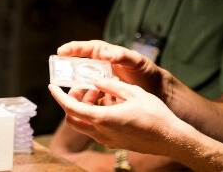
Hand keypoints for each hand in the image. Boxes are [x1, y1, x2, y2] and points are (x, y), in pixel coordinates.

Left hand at [48, 77, 184, 156]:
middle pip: (73, 118)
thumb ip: (111, 86)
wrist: (170, 138)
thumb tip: (95, 81)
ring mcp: (107, 140)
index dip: (59, 96)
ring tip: (100, 92)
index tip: (52, 86)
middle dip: (71, 101)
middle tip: (82, 87)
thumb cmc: (155, 115)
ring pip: (84, 124)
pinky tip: (109, 103)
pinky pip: (96, 129)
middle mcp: (101, 132)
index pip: (71, 107)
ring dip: (85, 107)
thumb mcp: (133, 93)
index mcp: (103, 118)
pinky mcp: (114, 143)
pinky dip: (95, 115)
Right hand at [56, 40, 164, 97]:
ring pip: (83, 83)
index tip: (61, 51)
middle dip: (68, 70)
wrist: (156, 90)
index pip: (86, 49)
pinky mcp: (104, 94)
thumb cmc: (146, 71)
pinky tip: (87, 105)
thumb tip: (104, 54)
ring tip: (74, 93)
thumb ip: (121, 56)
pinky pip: (92, 97)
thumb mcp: (136, 61)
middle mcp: (100, 67)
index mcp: (105, 54)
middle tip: (58, 74)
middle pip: (79, 66)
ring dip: (78, 88)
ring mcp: (101, 81)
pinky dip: (89, 101)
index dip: (72, 49)